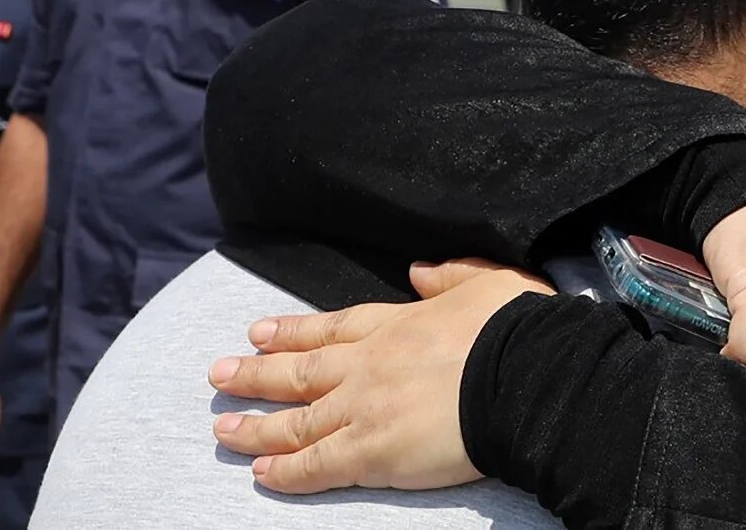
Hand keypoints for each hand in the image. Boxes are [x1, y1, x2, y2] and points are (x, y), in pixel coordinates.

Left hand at [209, 259, 551, 493]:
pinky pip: (316, 465)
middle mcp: (369, 364)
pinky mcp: (371, 452)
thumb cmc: (517, 329)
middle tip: (219, 374)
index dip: (293, 331)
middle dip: (257, 373)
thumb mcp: (488, 284)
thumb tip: (421, 271)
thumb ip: (450, 277)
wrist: (526, 374)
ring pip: (296, 421)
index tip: (260, 332)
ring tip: (222, 428)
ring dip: (256, 425)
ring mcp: (364, 408)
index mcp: (397, 325)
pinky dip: (286, 470)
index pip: (332, 328)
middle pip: (300, 370)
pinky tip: (260, 473)